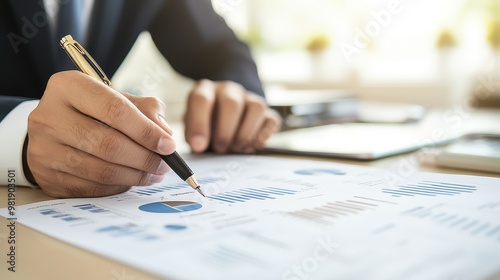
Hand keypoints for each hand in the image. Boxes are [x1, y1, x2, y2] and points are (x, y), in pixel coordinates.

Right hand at [26, 71, 175, 197]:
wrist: (50, 129)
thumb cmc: (90, 111)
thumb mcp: (115, 97)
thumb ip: (144, 109)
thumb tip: (165, 134)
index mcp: (68, 87)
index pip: (114, 110)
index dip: (146, 131)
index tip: (169, 145)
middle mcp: (49, 116)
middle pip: (108, 145)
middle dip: (145, 158)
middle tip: (165, 165)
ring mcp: (43, 149)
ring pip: (101, 171)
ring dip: (135, 176)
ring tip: (154, 174)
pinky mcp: (46, 176)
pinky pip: (91, 188)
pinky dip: (118, 186)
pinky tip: (132, 180)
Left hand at [184, 79, 280, 153]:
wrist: (225, 119)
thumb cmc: (206, 127)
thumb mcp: (192, 129)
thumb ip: (194, 137)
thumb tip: (199, 146)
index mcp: (205, 90)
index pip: (201, 99)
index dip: (199, 124)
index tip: (199, 146)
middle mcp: (228, 89)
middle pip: (232, 103)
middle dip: (225, 132)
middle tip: (220, 150)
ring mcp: (250, 97)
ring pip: (256, 108)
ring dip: (245, 134)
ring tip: (235, 149)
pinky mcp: (266, 111)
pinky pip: (271, 120)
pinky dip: (261, 137)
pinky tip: (249, 146)